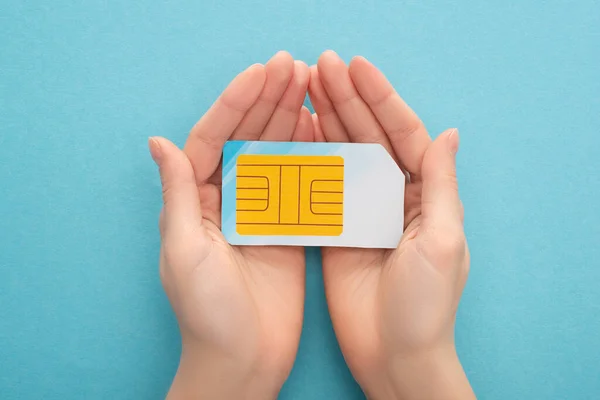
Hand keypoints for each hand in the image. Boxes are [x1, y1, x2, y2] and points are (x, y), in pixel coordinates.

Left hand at [149, 52, 311, 398]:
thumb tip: (158, 141)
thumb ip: (178, 195)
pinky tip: (319, 131)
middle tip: (295, 66)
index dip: (236, 103)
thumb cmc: (206, 314)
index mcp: (195, 202)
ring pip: (275, 156)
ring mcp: (258, 215)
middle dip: (268, 101)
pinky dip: (309, 157)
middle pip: (246, 139)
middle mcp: (225, 202)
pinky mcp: (285, 232)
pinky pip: (298, 186)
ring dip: (290, 120)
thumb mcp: (184, 251)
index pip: (212, 139)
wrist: (242, 363)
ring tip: (309, 86)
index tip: (261, 72)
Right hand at [308, 51, 474, 398]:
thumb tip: (449, 132)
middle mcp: (395, 196)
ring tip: (305, 88)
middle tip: (320, 67)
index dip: (380, 98)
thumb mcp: (442, 240)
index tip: (355, 68)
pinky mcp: (337, 230)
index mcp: (425, 193)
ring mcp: (364, 211)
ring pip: (343, 155)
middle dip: (347, 100)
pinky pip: (321, 186)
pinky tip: (294, 134)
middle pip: (370, 137)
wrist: (394, 355)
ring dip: (326, 121)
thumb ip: (441, 185)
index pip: (403, 133)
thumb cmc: (426, 305)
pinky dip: (309, 159)